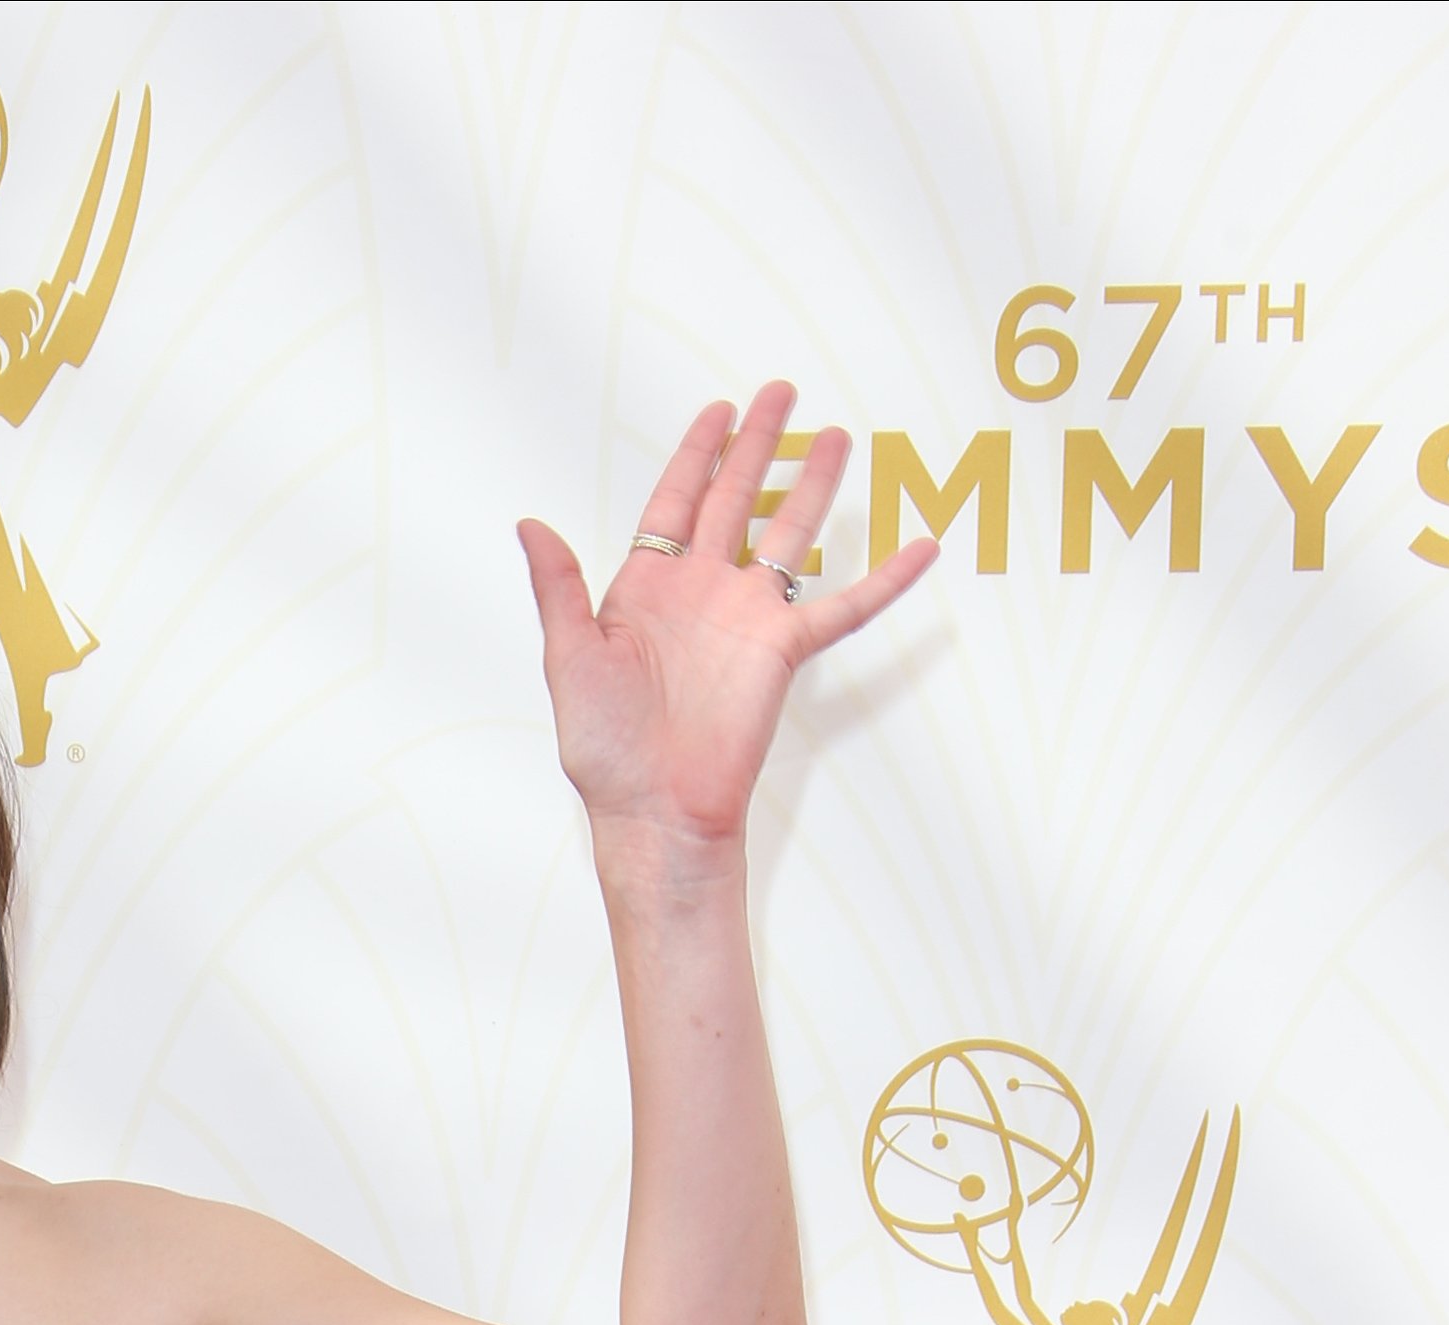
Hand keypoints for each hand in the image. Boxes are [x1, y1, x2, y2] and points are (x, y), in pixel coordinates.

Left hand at [516, 381, 936, 863]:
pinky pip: (845, 608)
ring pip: (790, 533)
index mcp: (646, 589)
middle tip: (782, 393)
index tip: (718, 410)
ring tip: (838, 437)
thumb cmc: (604, 746)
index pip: (674, 502)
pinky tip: (920, 547)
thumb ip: (558, 588)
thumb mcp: (569, 657)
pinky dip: (885, 580)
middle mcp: (700, 593)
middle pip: (736, 500)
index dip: (696, 455)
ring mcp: (746, 618)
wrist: (652, 807)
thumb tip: (528, 525)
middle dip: (758, 446)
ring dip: (813, 486)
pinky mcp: (783, 651)